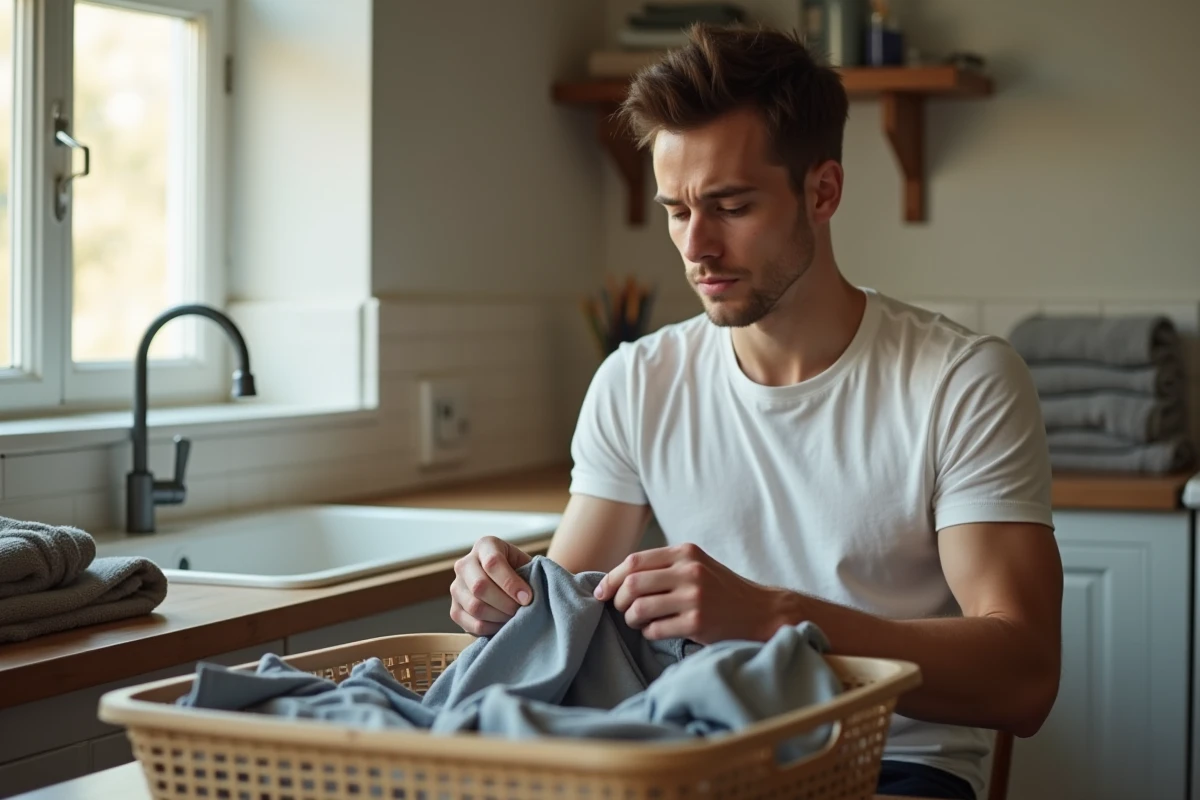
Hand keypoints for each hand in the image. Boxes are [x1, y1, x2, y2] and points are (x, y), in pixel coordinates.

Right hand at [450, 536, 532, 635]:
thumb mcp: (527, 564)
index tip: (527, 598)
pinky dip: (492, 628)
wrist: (508, 585)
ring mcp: (456, 588)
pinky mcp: (454, 610)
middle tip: (522, 610)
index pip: (492, 563)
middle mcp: (464, 564)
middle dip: (506, 603)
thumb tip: (526, 596)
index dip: (511, 583)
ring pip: (475, 607)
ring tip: (515, 618)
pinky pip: (472, 624)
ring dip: (500, 617)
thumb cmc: (521, 572)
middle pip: (480, 586)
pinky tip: (504, 625)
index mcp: (484, 546)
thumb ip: (530, 574)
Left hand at [592, 543, 782, 643]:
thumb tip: (617, 579)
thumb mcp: (696, 565)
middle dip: (618, 600)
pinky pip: (655, 629)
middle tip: (621, 610)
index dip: (611, 578)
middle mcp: (690, 571)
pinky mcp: (698, 622)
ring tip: (638, 622)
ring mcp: (694, 597)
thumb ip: (663, 566)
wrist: (761, 611)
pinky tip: (656, 631)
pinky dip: (649, 633)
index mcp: (686, 552)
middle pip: (632, 584)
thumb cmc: (721, 590)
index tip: (601, 593)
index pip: (634, 561)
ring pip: (639, 608)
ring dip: (631, 619)